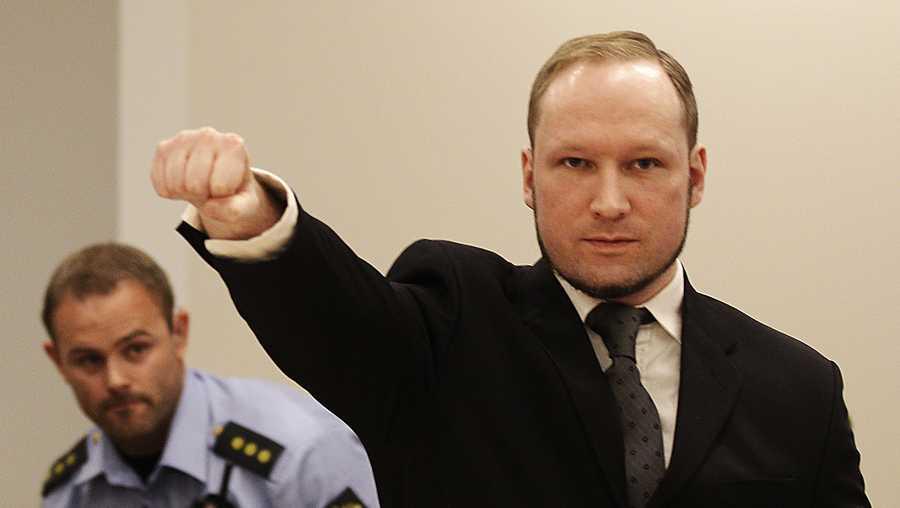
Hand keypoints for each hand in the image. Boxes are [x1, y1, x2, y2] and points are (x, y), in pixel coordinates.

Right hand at [152, 127, 281, 238]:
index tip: (227, 187)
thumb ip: (234, 210)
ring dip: (185, 194)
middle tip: (210, 187)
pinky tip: (183, 182)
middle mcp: (208, 135)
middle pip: (194, 185)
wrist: (218, 178)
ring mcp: (183, 138)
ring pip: (175, 184)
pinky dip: (170, 192)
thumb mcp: (245, 205)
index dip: (221, 196)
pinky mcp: (164, 148)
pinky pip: (160, 184)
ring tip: (198, 184)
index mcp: (233, 146)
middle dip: (202, 195)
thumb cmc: (234, 190)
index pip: (220, 187)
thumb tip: (209, 207)